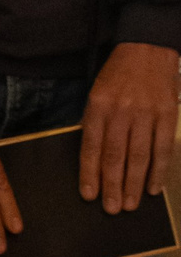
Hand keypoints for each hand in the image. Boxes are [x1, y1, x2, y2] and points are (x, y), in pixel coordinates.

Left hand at [80, 41, 180, 213]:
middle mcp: (121, 110)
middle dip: (112, 185)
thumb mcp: (97, 93)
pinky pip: (163, 148)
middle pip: (115, 155)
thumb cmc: (118, 74)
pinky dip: (159, 170)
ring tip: (130, 204)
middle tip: (111, 208)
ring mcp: (147, 113)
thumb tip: (94, 160)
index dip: (90, 173)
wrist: (147, 48)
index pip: (91, 146)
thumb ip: (95, 124)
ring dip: (134, 183)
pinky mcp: (168, 114)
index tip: (89, 195)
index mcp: (98, 105)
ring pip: (139, 156)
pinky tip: (154, 188)